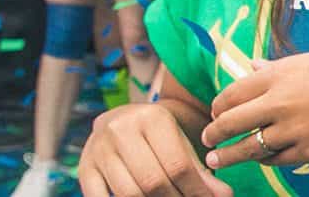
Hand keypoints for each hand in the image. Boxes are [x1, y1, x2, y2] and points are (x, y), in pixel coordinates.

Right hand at [78, 103, 232, 196]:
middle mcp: (122, 130)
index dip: (196, 190)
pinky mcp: (84, 168)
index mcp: (153, 118)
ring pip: (129, 193)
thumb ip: (200, 169)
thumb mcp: (179, 142)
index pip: (178, 164)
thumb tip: (224, 196)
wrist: (118, 121)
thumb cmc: (158, 136)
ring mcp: (99, 150)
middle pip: (153, 182)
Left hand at [201, 51, 308, 169]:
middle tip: (207, 141)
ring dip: (230, 155)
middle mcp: (283, 100)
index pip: (234, 92)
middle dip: (214, 134)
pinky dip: (266, 160)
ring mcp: (295, 128)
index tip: (215, 113)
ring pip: (250, 146)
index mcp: (283, 73)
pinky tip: (263, 160)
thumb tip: (252, 65)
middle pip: (232, 121)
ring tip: (217, 160)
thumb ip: (279, 67)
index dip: (219, 106)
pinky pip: (277, 160)